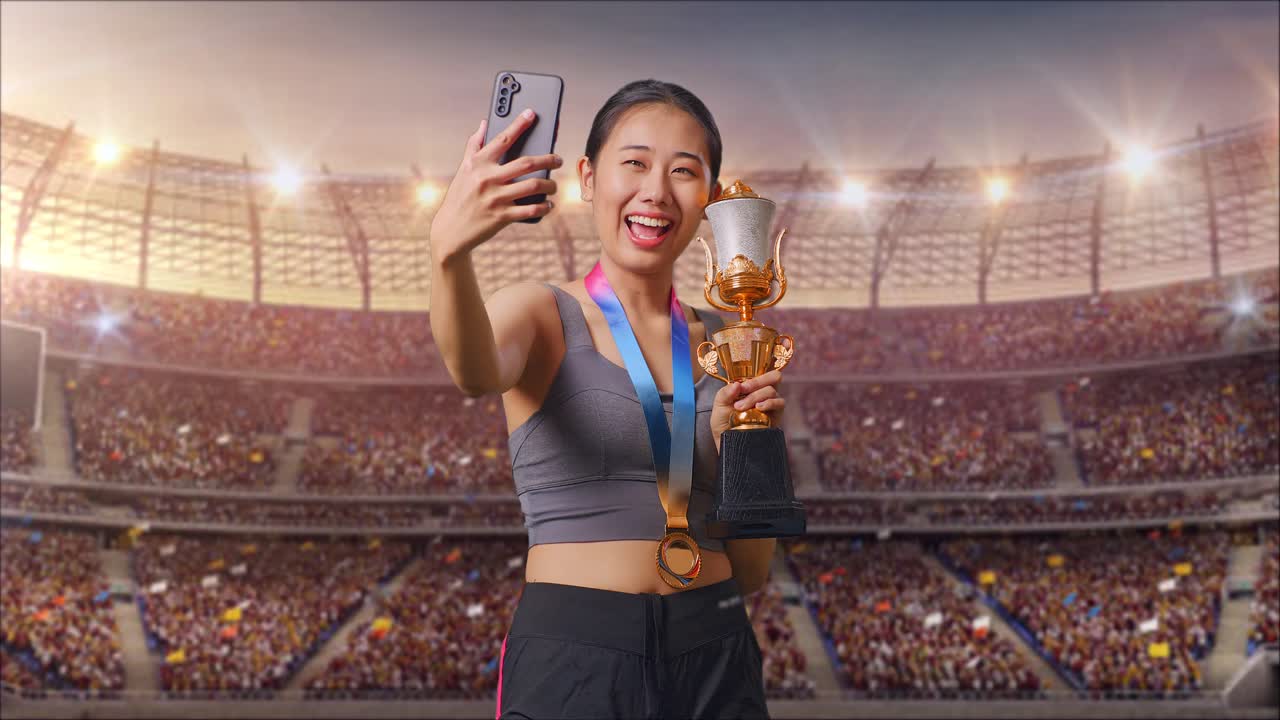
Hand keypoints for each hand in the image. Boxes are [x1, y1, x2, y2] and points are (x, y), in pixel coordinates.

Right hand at [429, 109, 562, 265]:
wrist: (451, 230)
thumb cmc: (459, 197)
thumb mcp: (463, 170)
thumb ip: (474, 145)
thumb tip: (484, 123)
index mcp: (478, 164)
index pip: (502, 139)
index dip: (519, 124)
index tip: (532, 113)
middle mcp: (487, 178)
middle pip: (526, 163)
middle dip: (548, 159)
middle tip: (558, 159)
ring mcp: (496, 198)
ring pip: (533, 186)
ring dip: (550, 184)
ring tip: (553, 185)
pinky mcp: (502, 217)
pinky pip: (531, 209)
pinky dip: (544, 206)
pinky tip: (548, 204)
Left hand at [710, 369, 785, 453]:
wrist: (727, 441)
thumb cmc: (723, 422)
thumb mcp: (719, 405)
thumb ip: (725, 393)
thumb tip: (737, 384)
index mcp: (751, 386)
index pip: (762, 372)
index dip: (754, 376)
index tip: (741, 386)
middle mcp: (763, 392)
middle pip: (774, 377)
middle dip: (757, 382)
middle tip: (744, 390)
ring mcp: (771, 403)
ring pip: (772, 390)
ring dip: (756, 396)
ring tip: (742, 408)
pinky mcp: (776, 415)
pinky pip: (780, 403)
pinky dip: (770, 402)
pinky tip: (759, 408)